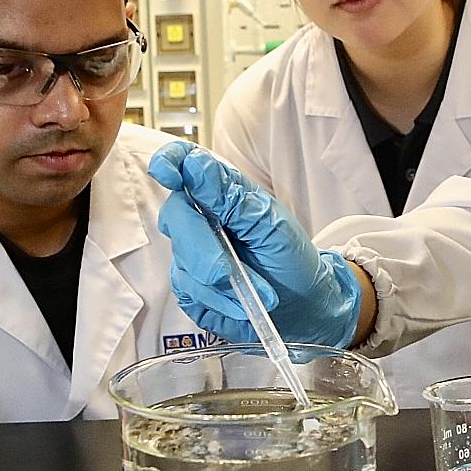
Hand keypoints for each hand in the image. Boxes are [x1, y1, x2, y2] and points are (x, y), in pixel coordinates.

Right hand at [149, 141, 361, 346]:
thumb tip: (195, 165)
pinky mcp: (190, 287)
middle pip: (176, 218)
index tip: (168, 173)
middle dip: (201, 250)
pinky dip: (218, 303)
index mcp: (222, 193)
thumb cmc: (291, 261)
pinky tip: (241, 305)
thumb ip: (231, 198)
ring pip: (182, 263)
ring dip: (220, 286)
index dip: (170, 162)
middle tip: (227, 272)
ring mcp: (191, 254)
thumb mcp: (272, 225)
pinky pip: (188, 294)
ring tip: (258, 293)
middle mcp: (201, 219)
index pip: (184, 163)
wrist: (303, 307)